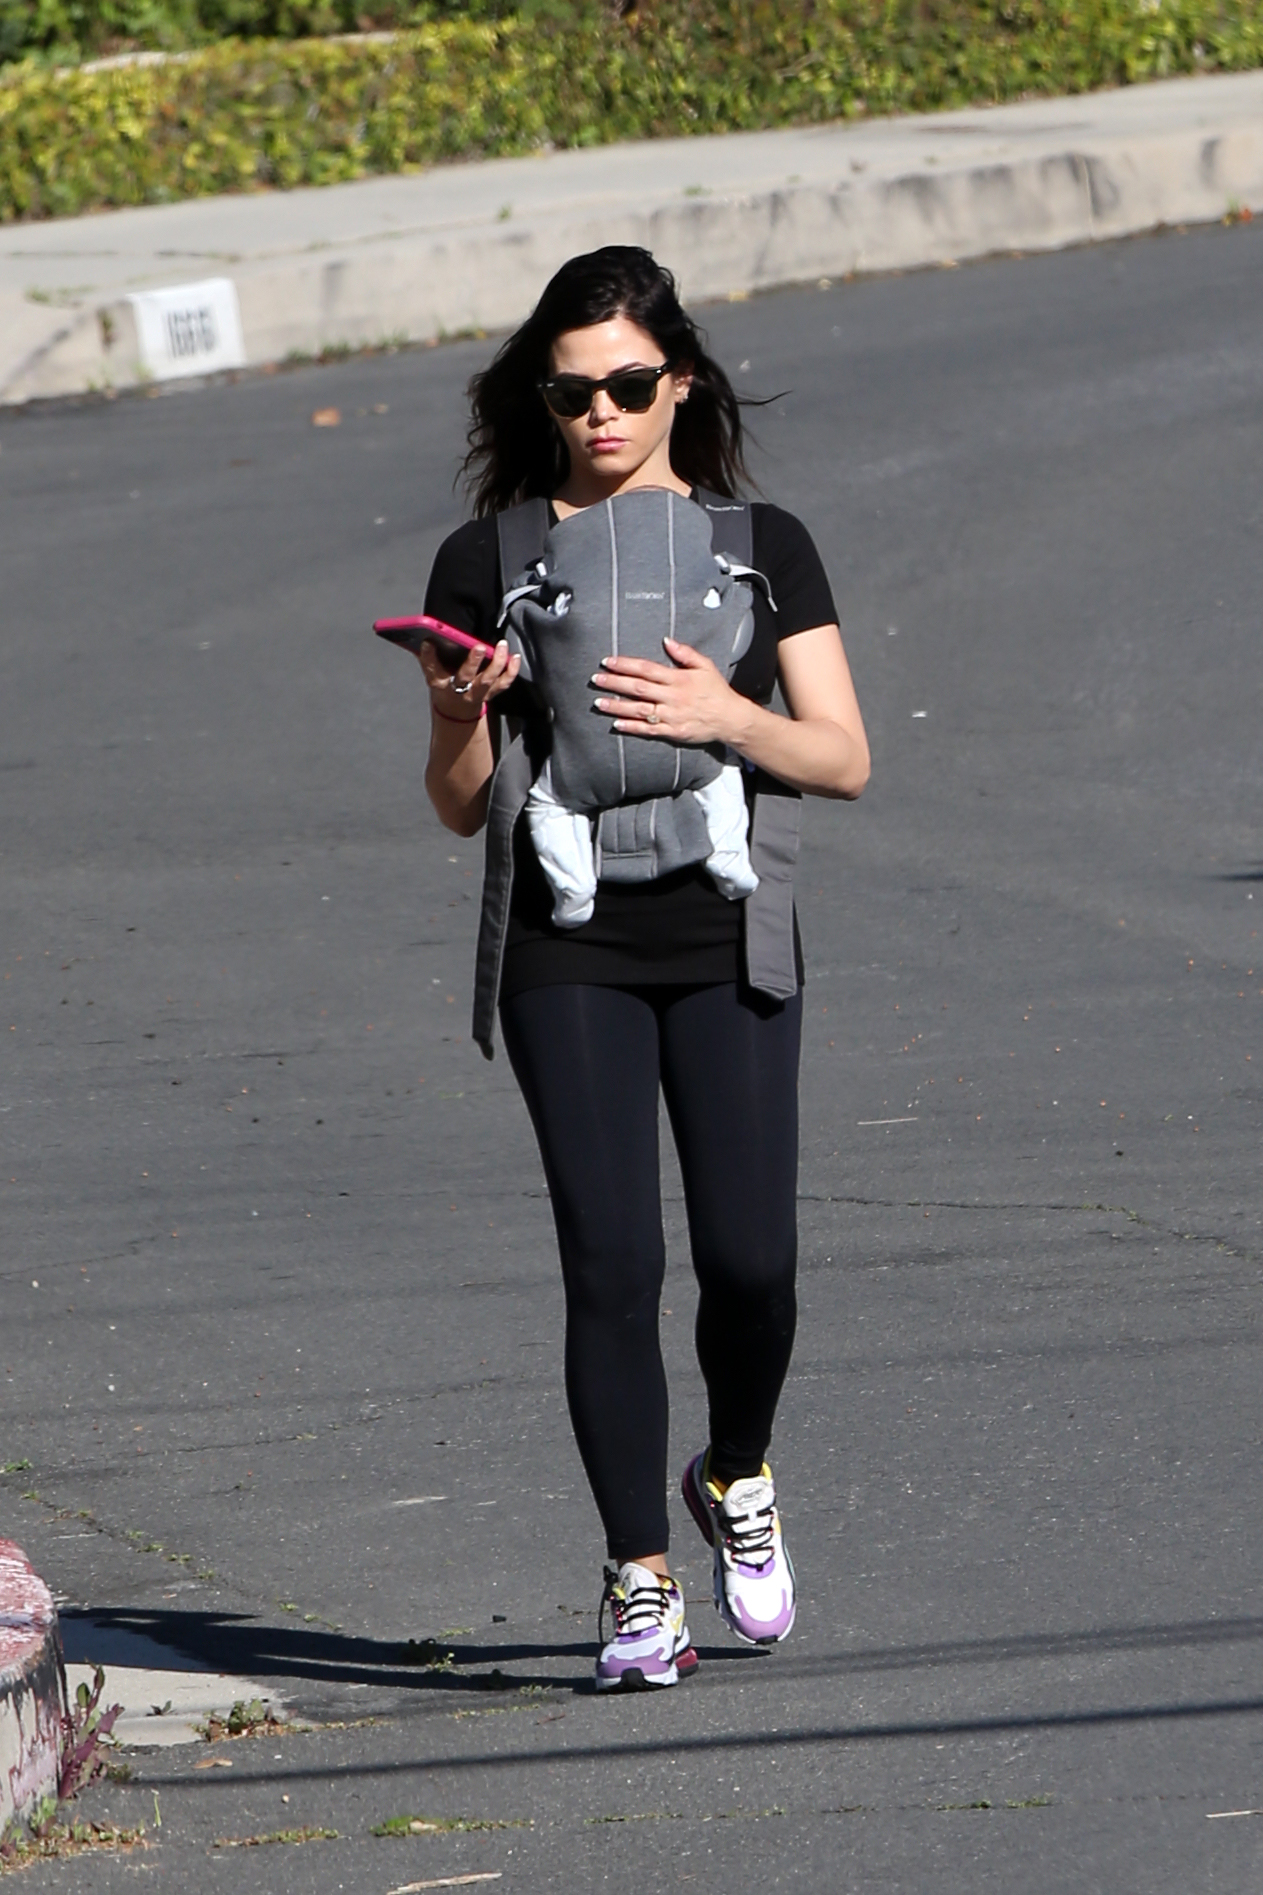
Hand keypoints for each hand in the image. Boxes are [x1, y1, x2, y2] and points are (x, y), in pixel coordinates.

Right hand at [419, 637, 519, 724]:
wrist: (456, 710)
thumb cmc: (445, 685)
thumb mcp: (434, 673)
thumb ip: (430, 657)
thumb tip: (428, 637)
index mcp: (440, 683)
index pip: (432, 670)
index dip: (429, 657)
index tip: (428, 642)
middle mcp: (459, 690)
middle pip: (465, 676)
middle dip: (472, 662)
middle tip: (479, 647)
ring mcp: (477, 693)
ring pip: (488, 680)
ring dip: (497, 663)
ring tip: (501, 645)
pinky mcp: (491, 693)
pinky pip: (503, 683)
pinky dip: (511, 671)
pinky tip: (515, 657)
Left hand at [592, 639, 749, 747]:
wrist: (730, 718)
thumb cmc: (717, 691)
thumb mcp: (705, 665)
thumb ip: (685, 653)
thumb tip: (666, 640)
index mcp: (678, 678)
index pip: (646, 669)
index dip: (625, 665)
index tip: (608, 662)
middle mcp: (672, 696)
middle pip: (638, 688)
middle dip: (614, 683)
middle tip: (596, 679)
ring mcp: (671, 715)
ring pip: (639, 710)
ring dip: (617, 705)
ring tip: (598, 702)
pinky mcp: (673, 731)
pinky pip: (649, 729)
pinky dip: (632, 727)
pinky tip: (616, 723)